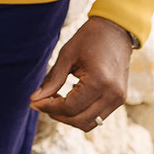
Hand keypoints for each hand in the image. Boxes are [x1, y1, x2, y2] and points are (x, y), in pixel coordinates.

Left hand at [29, 16, 131, 130]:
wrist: (116, 29)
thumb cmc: (89, 38)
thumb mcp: (67, 55)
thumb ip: (53, 79)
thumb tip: (35, 99)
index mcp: (100, 81)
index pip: (70, 107)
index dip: (49, 107)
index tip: (33, 102)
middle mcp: (112, 94)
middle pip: (79, 120)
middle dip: (57, 115)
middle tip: (40, 103)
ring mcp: (118, 99)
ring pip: (89, 123)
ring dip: (69, 118)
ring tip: (54, 102)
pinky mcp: (119, 99)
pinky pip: (97, 117)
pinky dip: (81, 113)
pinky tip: (70, 98)